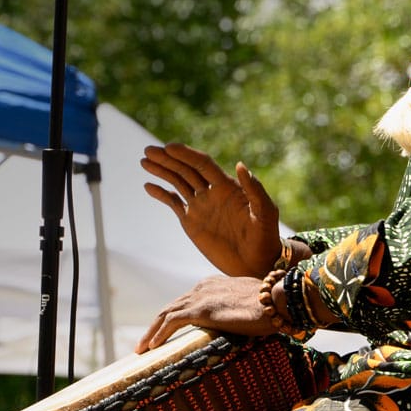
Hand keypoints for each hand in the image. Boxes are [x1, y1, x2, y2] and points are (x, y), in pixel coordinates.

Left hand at [136, 275, 284, 350]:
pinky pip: (171, 323)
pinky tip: (151, 347)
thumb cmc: (273, 305)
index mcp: (215, 283)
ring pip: (166, 313)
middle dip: (157, 324)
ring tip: (143, 347)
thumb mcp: (251, 304)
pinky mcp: (200, 310)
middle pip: (172, 306)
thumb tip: (245, 322)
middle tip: (147, 342)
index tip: (167, 329)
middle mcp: (204, 286)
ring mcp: (200, 297)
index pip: (188, 299)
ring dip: (152, 331)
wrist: (278, 300)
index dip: (175, 315)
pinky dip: (158, 334)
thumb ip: (240, 310)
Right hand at [141, 143, 280, 276]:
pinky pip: (174, 203)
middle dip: (168, 159)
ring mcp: (200, 206)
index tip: (170, 148)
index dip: (187, 154)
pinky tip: (148, 186)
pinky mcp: (192, 222)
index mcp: (227, 186)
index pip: (203, 164)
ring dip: (161, 171)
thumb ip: (254, 190)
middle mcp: (212, 192)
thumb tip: (241, 165)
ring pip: (177, 182)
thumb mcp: (265, 213)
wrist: (256, 263)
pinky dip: (161, 194)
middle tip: (148, 150)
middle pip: (186, 169)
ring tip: (144, 160)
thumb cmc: (265, 237)